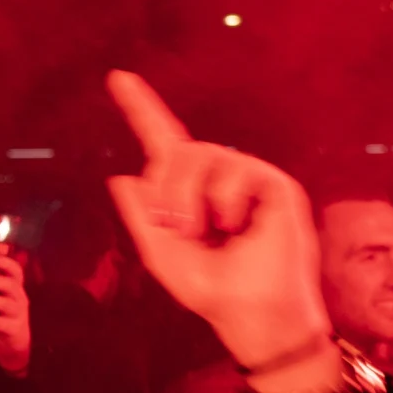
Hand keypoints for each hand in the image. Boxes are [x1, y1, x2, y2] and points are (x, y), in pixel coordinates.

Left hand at [101, 70, 335, 392]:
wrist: (253, 315)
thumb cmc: (213, 292)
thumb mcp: (163, 255)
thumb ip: (142, 217)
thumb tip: (122, 176)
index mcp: (190, 193)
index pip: (163, 142)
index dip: (140, 109)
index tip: (117, 77)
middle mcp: (219, 179)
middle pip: (177, 151)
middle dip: (168, 191)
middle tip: (180, 230)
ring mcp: (248, 179)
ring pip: (203, 154)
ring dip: (191, 197)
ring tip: (206, 233)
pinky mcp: (275, 185)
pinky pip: (236, 170)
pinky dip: (225, 201)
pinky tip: (236, 227)